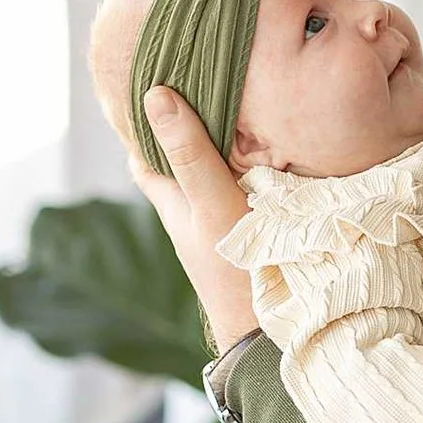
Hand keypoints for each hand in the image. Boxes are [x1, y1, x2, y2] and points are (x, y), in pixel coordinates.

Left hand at [132, 86, 260, 346]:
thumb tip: (156, 96)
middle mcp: (194, 217)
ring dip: (227, 150)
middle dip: (190, 130)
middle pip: (182, 165)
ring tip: (248, 107)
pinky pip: (249, 194)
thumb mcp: (209, 204)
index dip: (144, 125)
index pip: (145, 157)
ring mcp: (224, 229)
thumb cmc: (236, 270)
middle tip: (207, 87)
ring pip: (217, 179)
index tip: (154, 88)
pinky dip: (254, 172)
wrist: (274, 335)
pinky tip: (279, 153)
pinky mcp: (254, 239)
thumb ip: (189, 155)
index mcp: (173, 205)